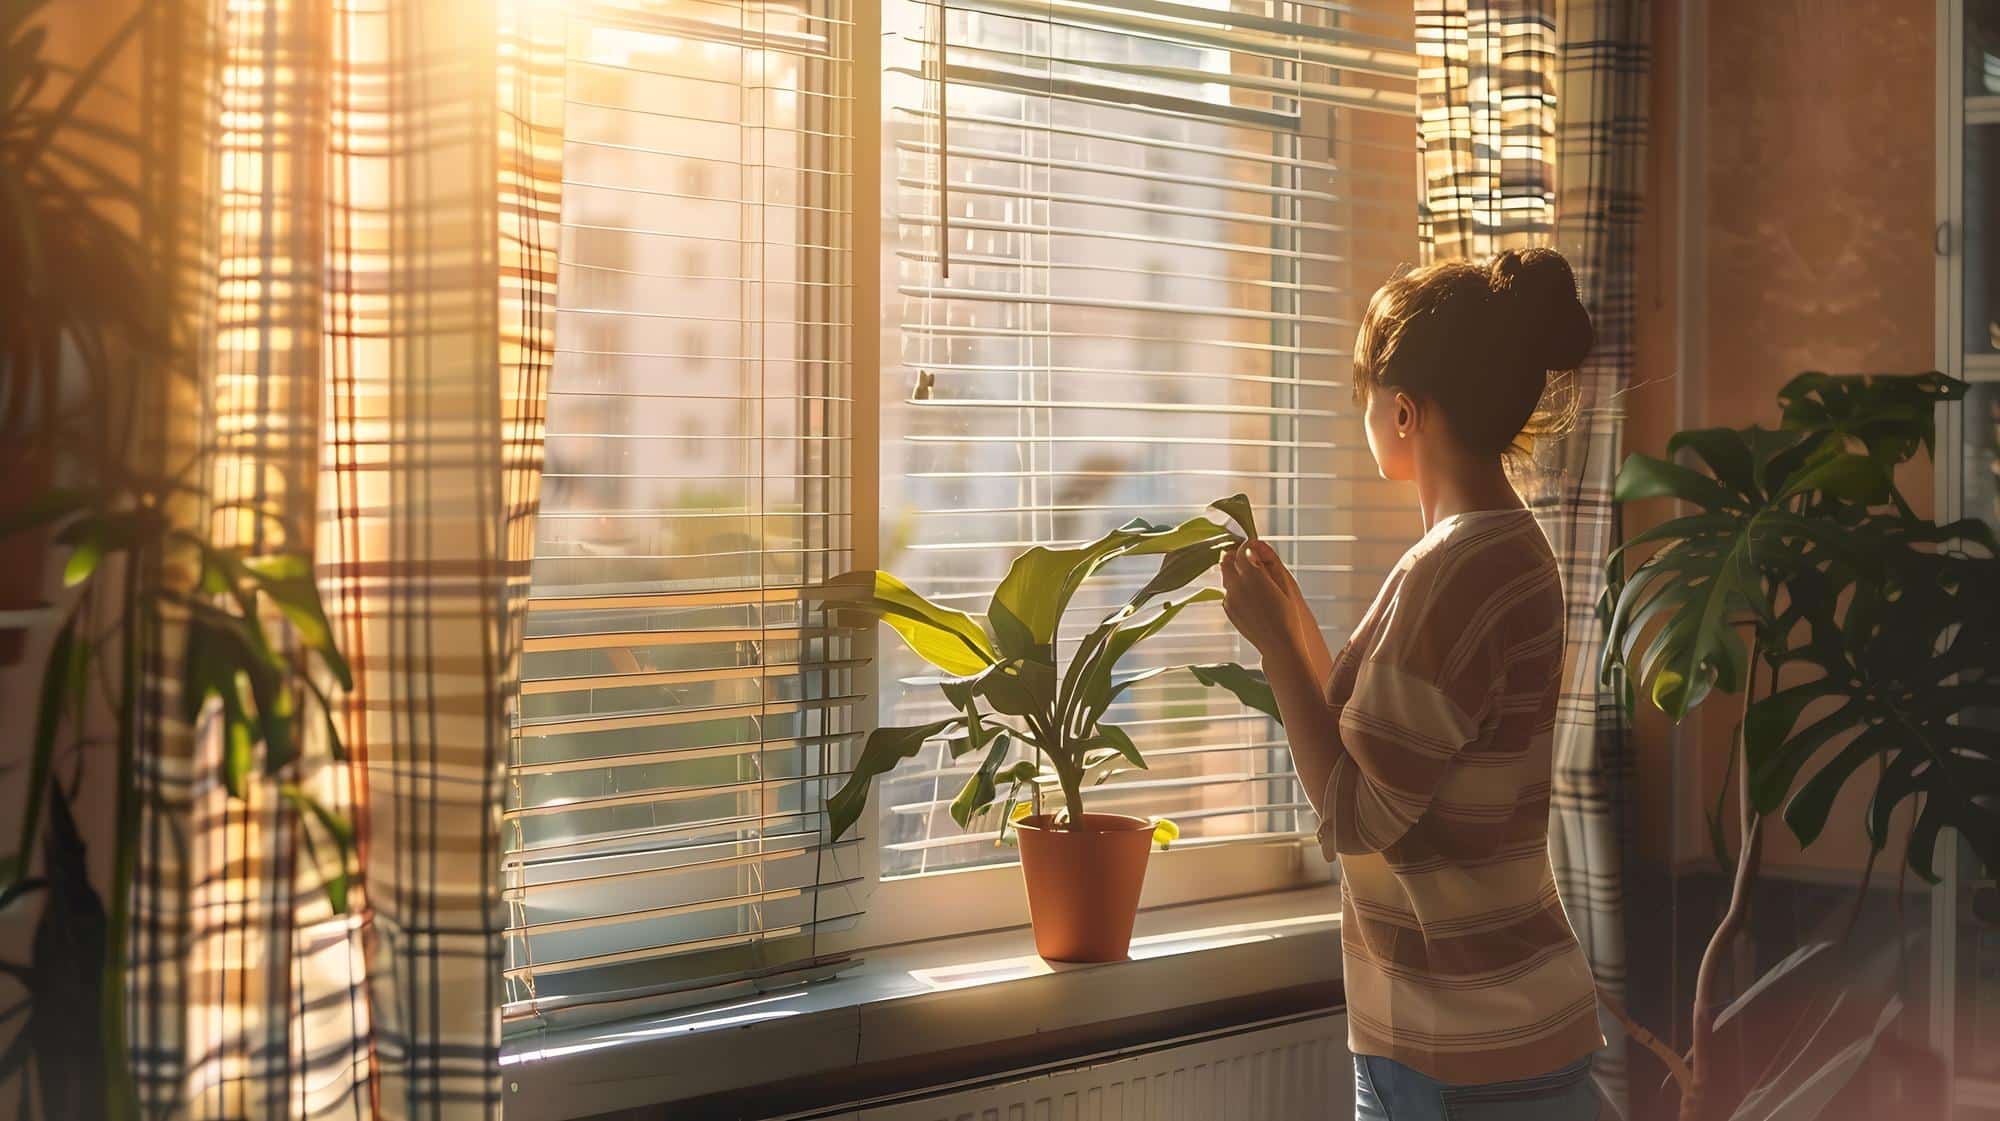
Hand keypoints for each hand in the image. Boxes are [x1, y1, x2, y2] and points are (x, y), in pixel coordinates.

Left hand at [1220, 540, 1308, 656]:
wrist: (1280, 645)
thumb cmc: (1288, 616)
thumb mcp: (1285, 584)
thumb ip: (1269, 561)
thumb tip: (1257, 544)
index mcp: (1252, 576)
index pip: (1241, 551)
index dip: (1248, 546)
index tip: (1254, 546)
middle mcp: (1236, 586)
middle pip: (1226, 560)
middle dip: (1235, 556)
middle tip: (1248, 558)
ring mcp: (1230, 600)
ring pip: (1225, 577)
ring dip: (1235, 572)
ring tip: (1253, 579)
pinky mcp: (1228, 611)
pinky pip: (1228, 592)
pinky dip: (1235, 588)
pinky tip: (1251, 597)